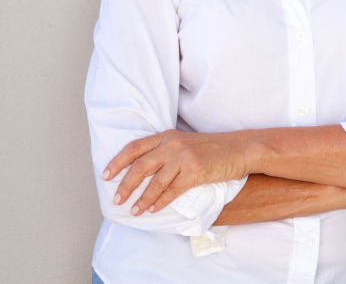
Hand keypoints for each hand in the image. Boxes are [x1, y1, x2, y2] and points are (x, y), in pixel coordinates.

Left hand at [102, 130, 248, 215]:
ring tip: (133, 210)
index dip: (118, 161)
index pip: (135, 147)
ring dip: (141, 199)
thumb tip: (142, 171)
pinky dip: (160, 202)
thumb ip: (165, 152)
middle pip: (140, 166)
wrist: (239, 149)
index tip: (106, 175)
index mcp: (167, 136)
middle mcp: (172, 145)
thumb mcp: (185, 143)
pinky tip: (153, 209)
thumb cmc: (212, 149)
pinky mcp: (195, 172)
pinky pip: (172, 191)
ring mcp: (184, 158)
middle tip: (116, 199)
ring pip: (154, 182)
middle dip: (125, 184)